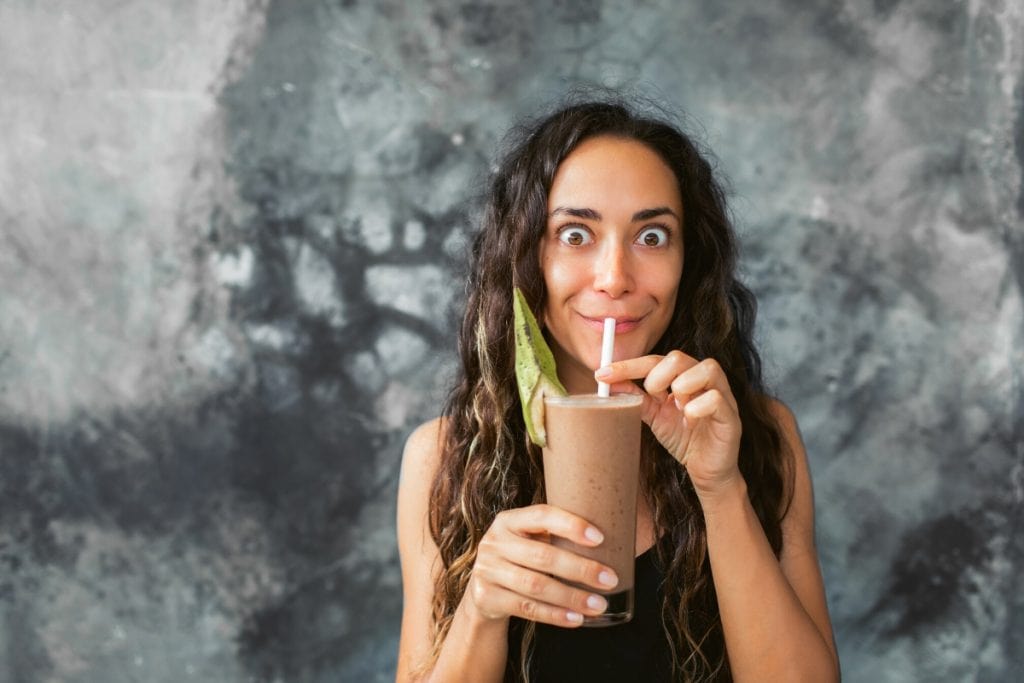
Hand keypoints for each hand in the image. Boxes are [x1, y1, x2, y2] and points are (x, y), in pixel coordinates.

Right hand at [467, 504, 619, 627]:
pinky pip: (527, 609)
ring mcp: (487, 570)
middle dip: (581, 569)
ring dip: (572, 597)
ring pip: (536, 585)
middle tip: (610, 580)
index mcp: (509, 520)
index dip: (571, 525)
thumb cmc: (520, 560)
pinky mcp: (485, 597)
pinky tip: (576, 619)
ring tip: (598, 605)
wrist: (482, 592)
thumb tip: (615, 538)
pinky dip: (555, 615)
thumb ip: (556, 536)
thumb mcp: (529, 540)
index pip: (542, 516)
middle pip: (543, 556)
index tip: (600, 538)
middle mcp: (494, 542)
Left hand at [596, 351, 742, 498]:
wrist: (705, 472)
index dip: (629, 365)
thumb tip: (607, 382)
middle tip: (651, 395)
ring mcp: (721, 396)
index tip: (603, 374)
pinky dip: (699, 405)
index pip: (655, 360)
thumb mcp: (654, 416)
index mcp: (682, 377)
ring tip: (677, 405)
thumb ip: (635, 397)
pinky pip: (717, 399)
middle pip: (680, 357)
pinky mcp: (731, 416)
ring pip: (707, 368)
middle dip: (657, 374)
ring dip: (683, 384)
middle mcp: (703, 381)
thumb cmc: (683, 439)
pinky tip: (690, 417)